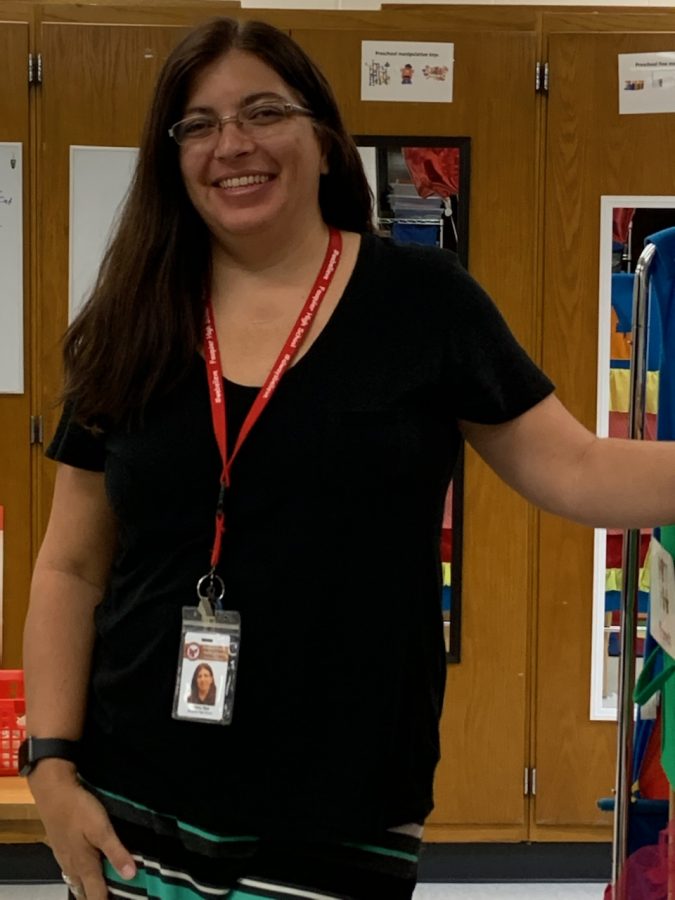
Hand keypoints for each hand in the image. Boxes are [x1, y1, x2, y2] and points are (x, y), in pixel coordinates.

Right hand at [28, 762, 135, 899]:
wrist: (52, 791)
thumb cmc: (78, 809)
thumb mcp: (101, 828)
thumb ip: (116, 852)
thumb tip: (131, 875)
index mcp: (84, 865)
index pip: (96, 895)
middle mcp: (72, 866)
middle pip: (85, 892)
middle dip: (97, 896)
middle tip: (114, 892)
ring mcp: (64, 856)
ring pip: (77, 881)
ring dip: (90, 886)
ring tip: (105, 885)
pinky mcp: (61, 846)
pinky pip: (72, 869)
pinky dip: (83, 874)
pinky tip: (89, 866)